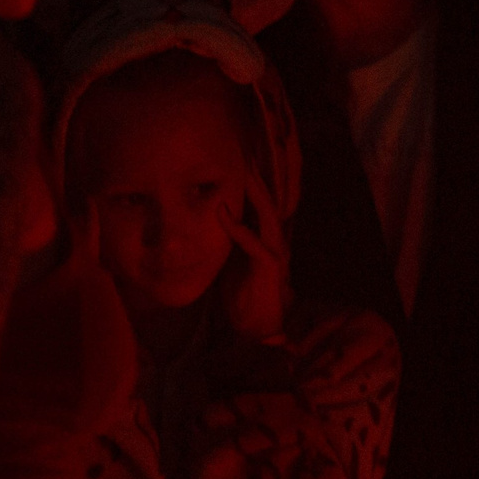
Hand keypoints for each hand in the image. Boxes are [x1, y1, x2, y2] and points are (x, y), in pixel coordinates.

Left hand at [221, 169, 289, 343]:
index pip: (258, 202)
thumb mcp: (231, 262)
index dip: (250, 179)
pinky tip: (222, 212)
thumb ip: (226, 242)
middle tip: (244, 149)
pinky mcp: (268, 269)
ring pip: (266, 215)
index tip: (237, 155)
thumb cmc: (243, 295)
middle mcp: (272, 241)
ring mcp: (273, 254)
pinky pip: (253, 244)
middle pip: (266, 201)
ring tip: (243, 170)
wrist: (259, 329)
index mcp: (263, 238)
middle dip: (257, 176)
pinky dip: (237, 227)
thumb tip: (205, 222)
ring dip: (254, 193)